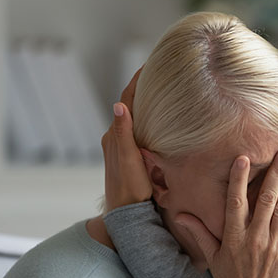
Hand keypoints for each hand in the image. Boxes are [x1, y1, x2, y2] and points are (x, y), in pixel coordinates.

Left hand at [101, 68, 151, 212]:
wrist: (125, 213)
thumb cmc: (129, 189)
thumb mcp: (129, 160)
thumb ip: (124, 133)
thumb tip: (119, 105)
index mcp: (115, 135)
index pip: (126, 100)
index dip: (138, 81)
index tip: (150, 64)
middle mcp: (115, 138)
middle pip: (130, 105)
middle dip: (143, 88)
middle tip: (160, 73)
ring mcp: (121, 148)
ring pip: (134, 118)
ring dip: (145, 104)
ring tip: (162, 92)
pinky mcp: (130, 157)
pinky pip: (137, 131)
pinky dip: (147, 120)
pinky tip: (158, 122)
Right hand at [176, 149, 277, 277]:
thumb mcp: (214, 260)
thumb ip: (201, 233)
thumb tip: (181, 215)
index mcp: (233, 238)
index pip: (236, 201)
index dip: (240, 178)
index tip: (245, 157)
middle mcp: (254, 240)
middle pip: (267, 198)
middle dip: (276, 171)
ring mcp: (275, 248)